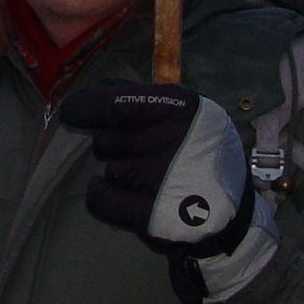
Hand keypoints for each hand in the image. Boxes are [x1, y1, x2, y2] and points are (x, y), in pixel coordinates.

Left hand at [59, 81, 276, 303]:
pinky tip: (116, 193)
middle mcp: (173, 138)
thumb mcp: (190, 115)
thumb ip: (147, 98)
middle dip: (115, 146)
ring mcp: (162, 178)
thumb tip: (101, 86)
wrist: (232, 217)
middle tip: (143, 155)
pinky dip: (101, 194)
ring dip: (120, 172)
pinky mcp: (152, 213)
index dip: (86, 105)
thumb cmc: (204, 155)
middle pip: (108, 138)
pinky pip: (100, 196)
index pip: (116, 102)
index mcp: (183, 107)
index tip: (71, 112)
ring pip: (109, 167)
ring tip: (151, 179)